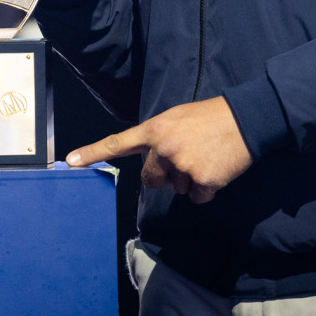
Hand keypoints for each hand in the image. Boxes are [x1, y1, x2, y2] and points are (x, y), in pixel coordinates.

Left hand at [65, 97, 251, 203]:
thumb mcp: (176, 119)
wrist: (245, 120)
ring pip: (177, 189)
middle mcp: (163, 148)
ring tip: (206, 156)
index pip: (117, 143)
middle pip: (151, 180)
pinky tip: (217, 168)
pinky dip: (207, 189)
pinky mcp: (203, 180)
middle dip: (166, 175)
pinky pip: (198, 197)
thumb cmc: (209, 118)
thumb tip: (152, 167)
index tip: (70, 161)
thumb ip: (158, 139)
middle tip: (188, 156)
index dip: (92, 152)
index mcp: (154, 130)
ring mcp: (182, 165)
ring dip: (190, 179)